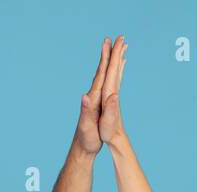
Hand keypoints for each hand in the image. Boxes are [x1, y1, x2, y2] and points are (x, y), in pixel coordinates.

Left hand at [75, 36, 121, 154]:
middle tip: (114, 38)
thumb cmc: (85, 139)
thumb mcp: (85, 126)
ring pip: (103, 77)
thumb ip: (85, 111)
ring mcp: (95, 100)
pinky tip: (111, 74)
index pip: (100, 74)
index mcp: (93, 98)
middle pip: (101, 71)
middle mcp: (93, 96)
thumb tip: (84, 96)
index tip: (110, 43)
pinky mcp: (97, 105)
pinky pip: (105, 86)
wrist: (82, 148)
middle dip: (108, 55)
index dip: (105, 59)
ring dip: (109, 63)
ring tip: (114, 50)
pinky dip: (109, 77)